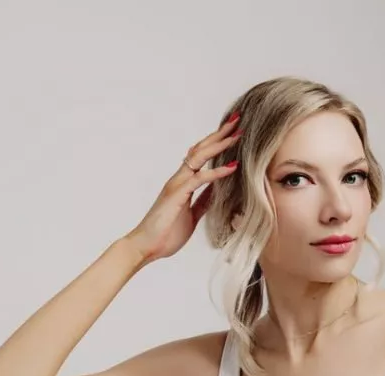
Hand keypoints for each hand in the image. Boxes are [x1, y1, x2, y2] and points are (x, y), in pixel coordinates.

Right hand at [124, 114, 241, 266]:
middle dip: (220, 134)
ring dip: (219, 144)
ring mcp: (177, 184)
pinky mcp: (177, 195)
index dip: (216, 143)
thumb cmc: (166, 234)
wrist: (146, 247)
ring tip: (237, 134)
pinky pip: (199, 179)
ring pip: (199, 157)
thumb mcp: (192, 216)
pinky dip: (216, 172)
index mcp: (183, 183)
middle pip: (201, 149)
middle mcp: (179, 179)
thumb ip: (203, 203)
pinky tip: (232, 168)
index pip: (201, 156)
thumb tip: (216, 193)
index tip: (233, 133)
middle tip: (237, 120)